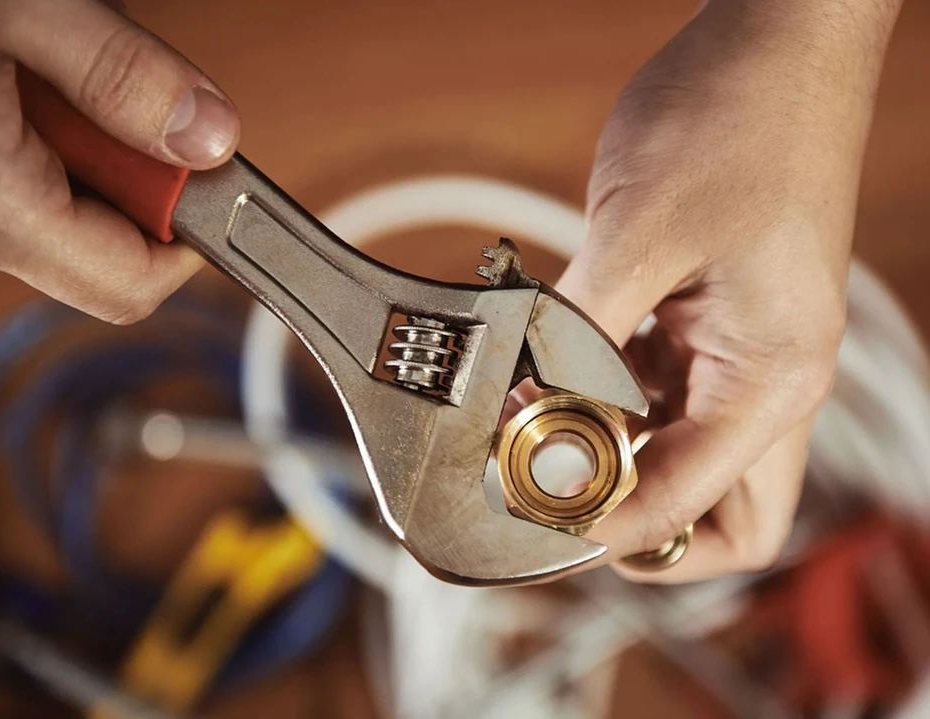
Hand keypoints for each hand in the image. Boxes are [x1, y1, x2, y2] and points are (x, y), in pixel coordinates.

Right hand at [0, 0, 239, 322]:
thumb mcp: (10, 6)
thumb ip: (116, 72)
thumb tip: (210, 137)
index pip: (134, 282)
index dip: (189, 237)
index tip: (206, 173)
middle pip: (109, 251)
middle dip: (137, 175)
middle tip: (110, 90)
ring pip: (71, 213)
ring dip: (92, 144)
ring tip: (45, 63)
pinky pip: (31, 184)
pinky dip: (52, 134)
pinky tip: (19, 72)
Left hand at [559, 0, 902, 581]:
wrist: (777, 40)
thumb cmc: (734, 120)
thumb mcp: (635, 236)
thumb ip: (576, 338)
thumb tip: (521, 411)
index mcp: (770, 378)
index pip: (692, 509)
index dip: (606, 531)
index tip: (527, 515)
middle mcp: (767, 380)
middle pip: (715, 512)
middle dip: (635, 522)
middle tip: (552, 497)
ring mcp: (743, 351)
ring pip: (680, 453)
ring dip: (610, 453)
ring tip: (531, 425)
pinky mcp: (712, 320)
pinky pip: (659, 390)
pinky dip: (606, 397)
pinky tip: (553, 370)